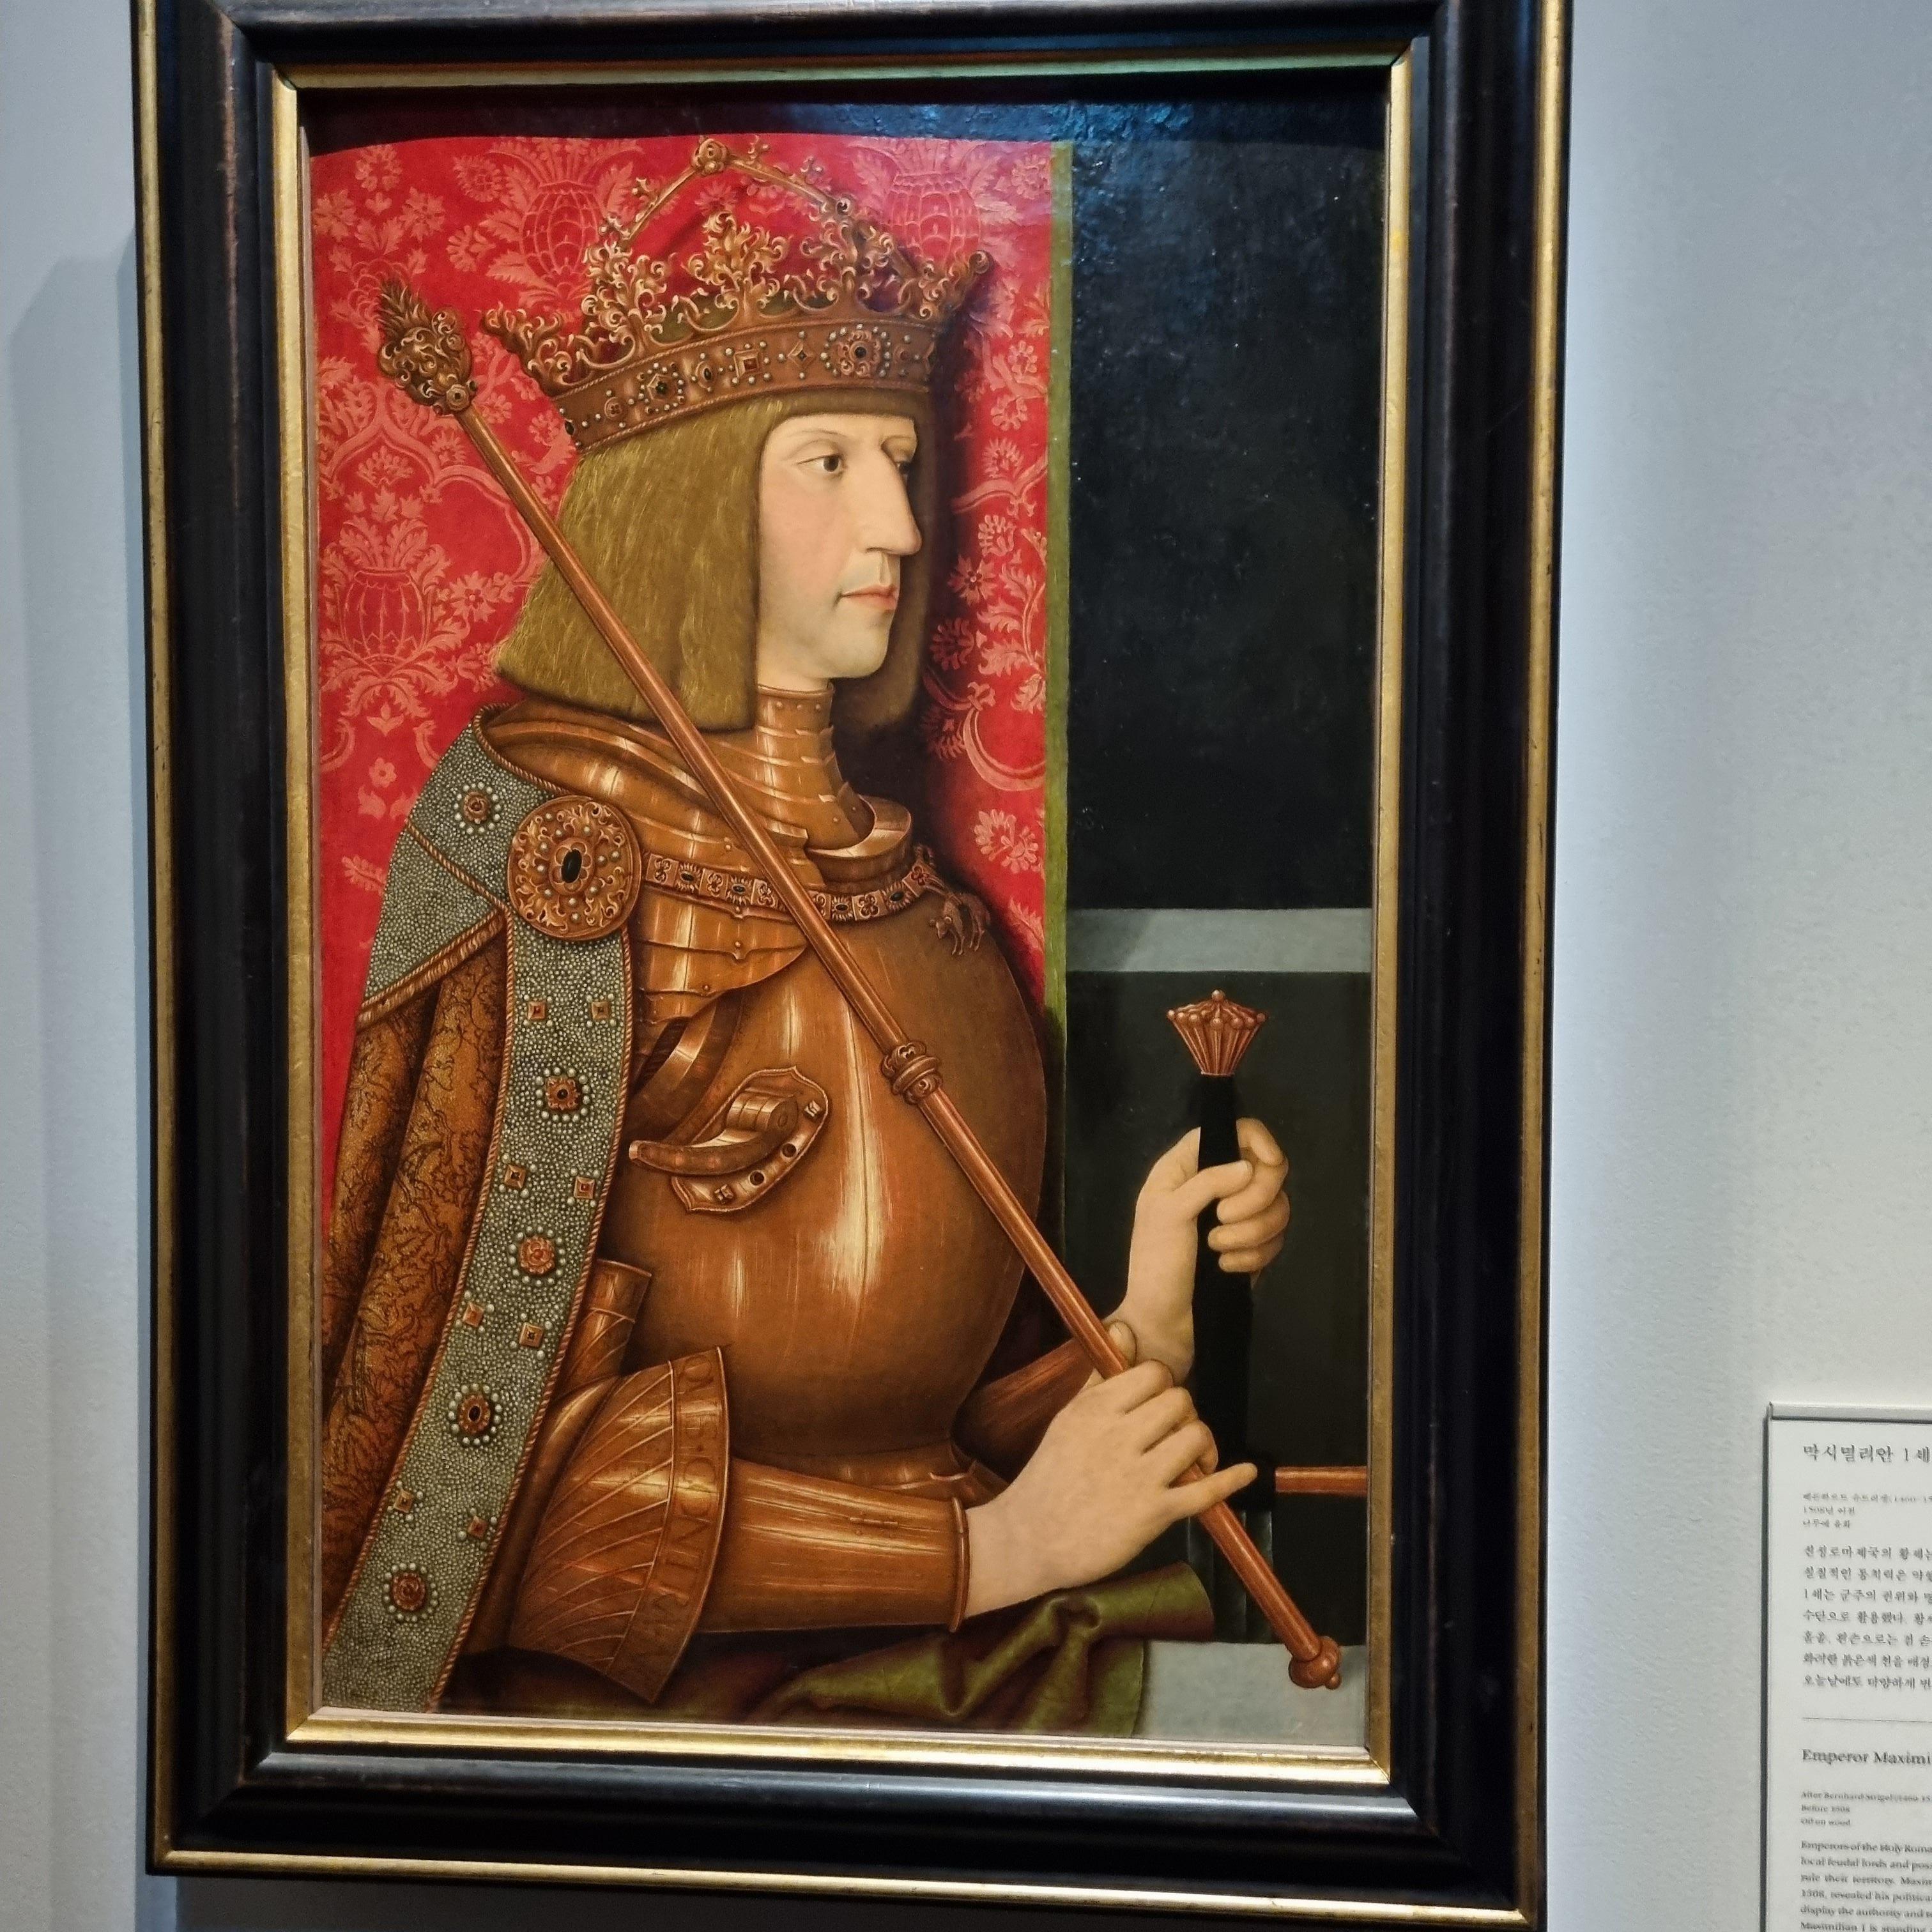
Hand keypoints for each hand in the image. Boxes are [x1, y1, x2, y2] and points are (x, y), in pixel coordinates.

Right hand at [963, 1327, 1256, 1615]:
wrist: (1029, 1539)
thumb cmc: (1050, 1476)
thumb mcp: (1067, 1420)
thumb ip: (1099, 1377)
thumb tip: (1124, 1329)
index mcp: (1094, 1410)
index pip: (1153, 1374)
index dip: (1163, 1385)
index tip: (1156, 1405)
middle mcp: (1116, 1438)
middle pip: (1180, 1401)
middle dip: (1184, 1415)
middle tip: (1173, 1435)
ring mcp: (1137, 1477)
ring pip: (1194, 1438)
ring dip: (1202, 1446)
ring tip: (1192, 1459)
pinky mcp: (1153, 1515)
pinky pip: (1205, 1491)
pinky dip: (1231, 1480)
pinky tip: (1247, 1472)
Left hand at [1108, 1119, 1289, 1380]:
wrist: (1164, 1323)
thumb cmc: (1156, 1263)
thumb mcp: (1169, 1214)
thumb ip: (1207, 1182)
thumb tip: (1250, 1166)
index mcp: (1187, 1167)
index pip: (1233, 1131)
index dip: (1257, 1140)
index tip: (1270, 1163)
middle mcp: (1215, 1186)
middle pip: (1266, 1169)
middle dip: (1253, 1199)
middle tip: (1222, 1220)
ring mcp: (1236, 1217)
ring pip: (1277, 1206)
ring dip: (1251, 1232)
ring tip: (1218, 1250)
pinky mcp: (1251, 1246)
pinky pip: (1275, 1238)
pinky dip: (1254, 1255)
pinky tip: (1227, 1269)